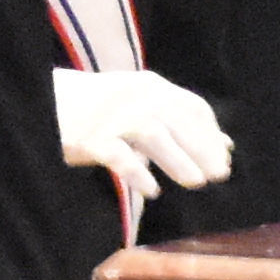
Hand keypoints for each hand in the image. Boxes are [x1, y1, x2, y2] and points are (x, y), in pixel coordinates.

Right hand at [55, 67, 234, 196]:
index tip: (225, 161)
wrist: (53, 102)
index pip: (192, 108)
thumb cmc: (107, 110)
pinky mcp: (92, 138)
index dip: (211, 135)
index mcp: (153, 87)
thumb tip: (226, 146)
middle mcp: (137, 96)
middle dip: (202, 148)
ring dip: (177, 159)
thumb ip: (184, 123)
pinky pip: (118, 155)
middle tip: (218, 176)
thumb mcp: (146, 108)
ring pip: (152, 134)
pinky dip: (137, 173)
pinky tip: (152, 191)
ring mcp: (113, 116)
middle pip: (177, 120)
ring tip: (196, 183)